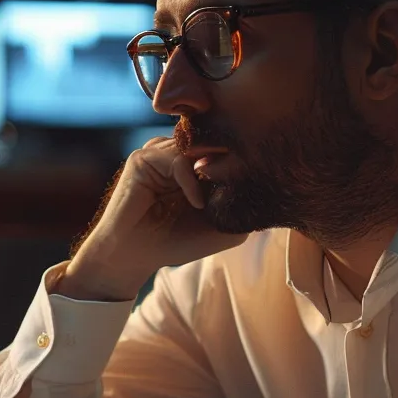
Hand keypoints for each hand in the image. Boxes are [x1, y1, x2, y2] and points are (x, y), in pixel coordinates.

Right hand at [59, 137, 247, 300]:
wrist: (133, 256)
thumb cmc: (173, 242)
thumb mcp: (220, 226)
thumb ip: (239, 203)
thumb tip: (263, 183)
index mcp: (190, 164)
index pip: (220, 145)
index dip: (238, 158)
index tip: (252, 176)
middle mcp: (173, 153)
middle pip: (210, 140)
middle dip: (227, 161)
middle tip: (234, 186)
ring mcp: (156, 153)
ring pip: (195, 146)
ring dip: (209, 172)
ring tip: (211, 201)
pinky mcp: (141, 160)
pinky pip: (178, 158)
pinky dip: (191, 181)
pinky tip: (197, 203)